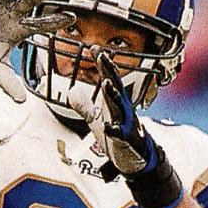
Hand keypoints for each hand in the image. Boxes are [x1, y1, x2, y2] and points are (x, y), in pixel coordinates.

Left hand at [68, 49, 182, 207]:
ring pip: (120, 107)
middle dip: (109, 72)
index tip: (93, 48)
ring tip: (106, 83)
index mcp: (116, 103)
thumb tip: (71, 91)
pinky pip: (120, 135)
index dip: (102, 64)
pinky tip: (108, 127)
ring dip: (113, 95)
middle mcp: (123, 110)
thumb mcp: (96, 120)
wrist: (135, 159)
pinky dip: (114, 130)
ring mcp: (126, 124)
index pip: (109, 79)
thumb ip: (84, 106)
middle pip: (115, 87)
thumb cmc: (117, 137)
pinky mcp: (126, 141)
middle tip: (102, 57)